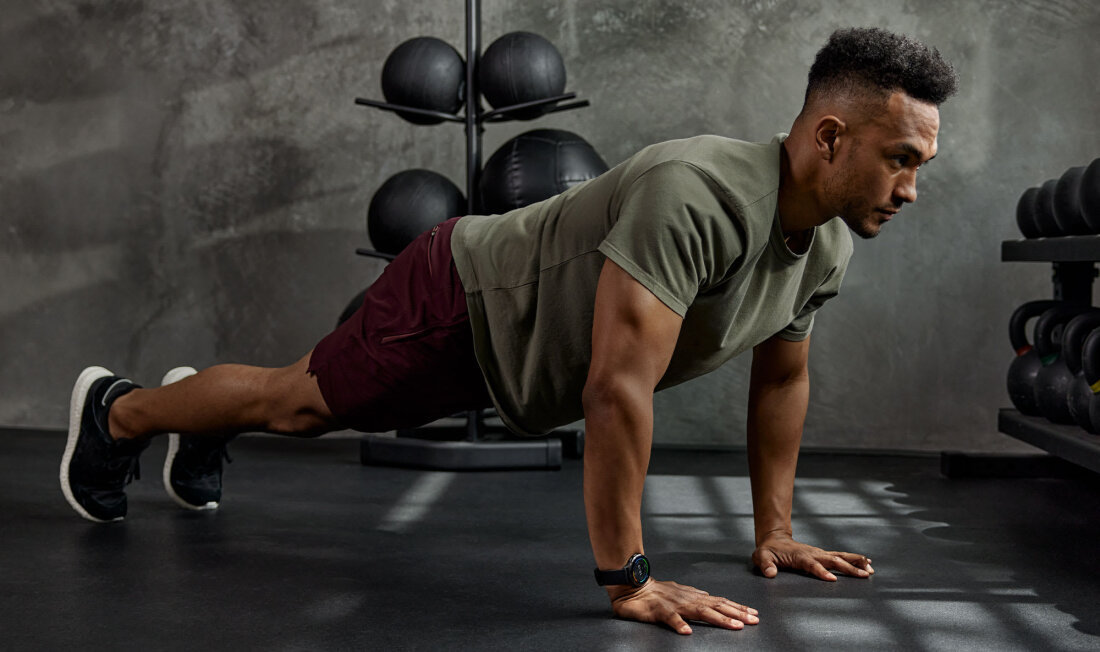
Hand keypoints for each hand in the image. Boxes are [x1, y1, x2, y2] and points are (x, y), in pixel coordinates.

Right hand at [608, 579, 758, 634]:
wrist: (633, 588)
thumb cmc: (655, 592)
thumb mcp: (679, 592)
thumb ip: (694, 595)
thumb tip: (708, 595)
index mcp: (693, 596)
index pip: (720, 602)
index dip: (737, 608)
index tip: (753, 614)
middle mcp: (688, 599)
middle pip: (717, 606)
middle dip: (737, 613)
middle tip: (753, 620)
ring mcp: (675, 605)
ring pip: (700, 612)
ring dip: (719, 618)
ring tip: (734, 626)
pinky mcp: (660, 611)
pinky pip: (670, 619)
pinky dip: (679, 625)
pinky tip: (687, 632)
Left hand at [752, 532, 873, 580]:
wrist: (774, 539)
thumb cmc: (768, 550)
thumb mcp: (761, 557)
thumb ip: (765, 565)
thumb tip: (770, 574)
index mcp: (799, 556)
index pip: (812, 565)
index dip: (821, 572)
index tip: (832, 580)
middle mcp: (813, 553)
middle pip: (833, 560)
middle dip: (849, 568)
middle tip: (865, 574)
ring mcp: (819, 553)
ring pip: (840, 557)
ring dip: (856, 563)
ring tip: (871, 569)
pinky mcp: (822, 555)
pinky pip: (840, 557)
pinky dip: (854, 560)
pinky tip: (867, 564)